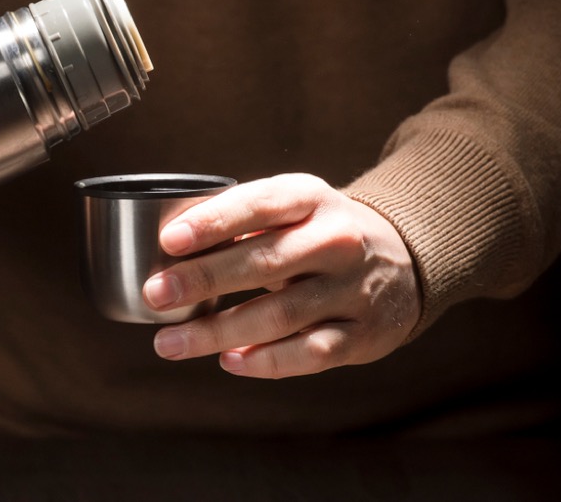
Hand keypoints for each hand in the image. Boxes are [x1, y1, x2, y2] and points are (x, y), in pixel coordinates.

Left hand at [143, 173, 418, 377]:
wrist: (405, 259)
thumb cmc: (319, 231)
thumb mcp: (292, 207)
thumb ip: (241, 222)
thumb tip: (167, 249)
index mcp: (311, 198)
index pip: (260, 205)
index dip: (213, 222)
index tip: (169, 240)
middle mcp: (337, 240)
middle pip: (263, 262)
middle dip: (203, 280)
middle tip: (156, 294)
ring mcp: (352, 289)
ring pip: (279, 315)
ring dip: (217, 332)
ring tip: (168, 343)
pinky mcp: (362, 334)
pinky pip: (308, 353)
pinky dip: (264, 361)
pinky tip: (227, 361)